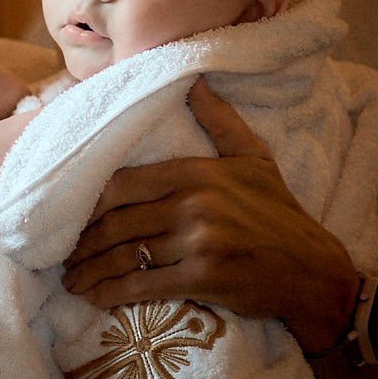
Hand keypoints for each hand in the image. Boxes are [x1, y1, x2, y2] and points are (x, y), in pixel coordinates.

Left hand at [63, 77, 359, 351]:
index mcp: (196, 172)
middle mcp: (193, 203)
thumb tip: (194, 80)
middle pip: (115, 222)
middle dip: (82, 244)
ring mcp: (197, 242)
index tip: (72, 218)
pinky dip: (112, 293)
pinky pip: (142, 286)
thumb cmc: (279, 215)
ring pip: (124, 255)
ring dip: (90, 271)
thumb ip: (220, 121)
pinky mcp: (202, 278)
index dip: (88, 204)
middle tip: (64, 256)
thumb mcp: (254, 159)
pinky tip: (96, 298)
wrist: (314, 272)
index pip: (121, 184)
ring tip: (73, 280)